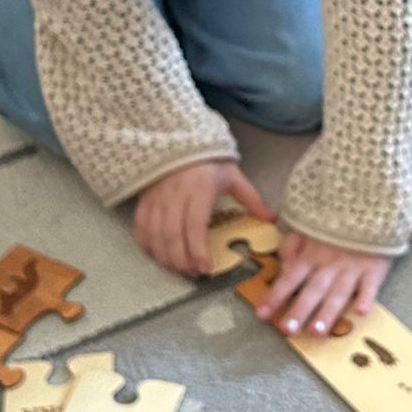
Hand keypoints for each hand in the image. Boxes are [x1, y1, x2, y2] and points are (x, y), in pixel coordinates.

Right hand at [135, 160, 272, 275]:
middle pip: (172, 235)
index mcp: (199, 188)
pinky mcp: (144, 199)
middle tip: (193, 273)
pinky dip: (147, 245)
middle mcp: (175, 194)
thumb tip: (270, 219)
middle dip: (182, 260)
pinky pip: (140, 227)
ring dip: (165, 257)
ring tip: (179, 268)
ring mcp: (156, 197)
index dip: (197, 250)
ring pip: (155, 235)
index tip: (205, 268)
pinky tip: (158, 255)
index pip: (194, 225)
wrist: (179, 138)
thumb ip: (251, 199)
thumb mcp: (232, 176)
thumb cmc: (209, 160)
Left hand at [257, 233, 392, 336]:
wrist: (371, 208)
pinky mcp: (374, 269)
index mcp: (311, 255)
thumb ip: (292, 247)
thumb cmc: (337, 224)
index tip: (261, 315)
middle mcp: (329, 265)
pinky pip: (371, 285)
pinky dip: (366, 297)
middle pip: (312, 290)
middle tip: (287, 330)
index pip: (289, 278)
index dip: (275, 296)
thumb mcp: (308, 228)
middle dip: (299, 310)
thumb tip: (283, 266)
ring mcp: (352, 268)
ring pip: (338, 293)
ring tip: (316, 332)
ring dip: (327, 312)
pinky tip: (360, 312)